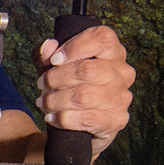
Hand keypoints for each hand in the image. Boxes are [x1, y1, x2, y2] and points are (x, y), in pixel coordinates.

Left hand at [35, 24, 134, 160]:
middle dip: (55, 78)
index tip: (53, 60)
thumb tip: (47, 47)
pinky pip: (87, 118)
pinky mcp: (117, 119)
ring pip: (84, 96)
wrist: (77, 126)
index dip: (74, 47)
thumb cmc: (67, 88)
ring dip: (55, 100)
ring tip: (43, 102)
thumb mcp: (53, 68)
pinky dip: (63, 118)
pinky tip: (51, 117)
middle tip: (41, 84)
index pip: (102, 38)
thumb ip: (47, 55)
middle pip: (87, 70)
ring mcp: (122, 97)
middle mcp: (122, 73)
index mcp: (112, 52)